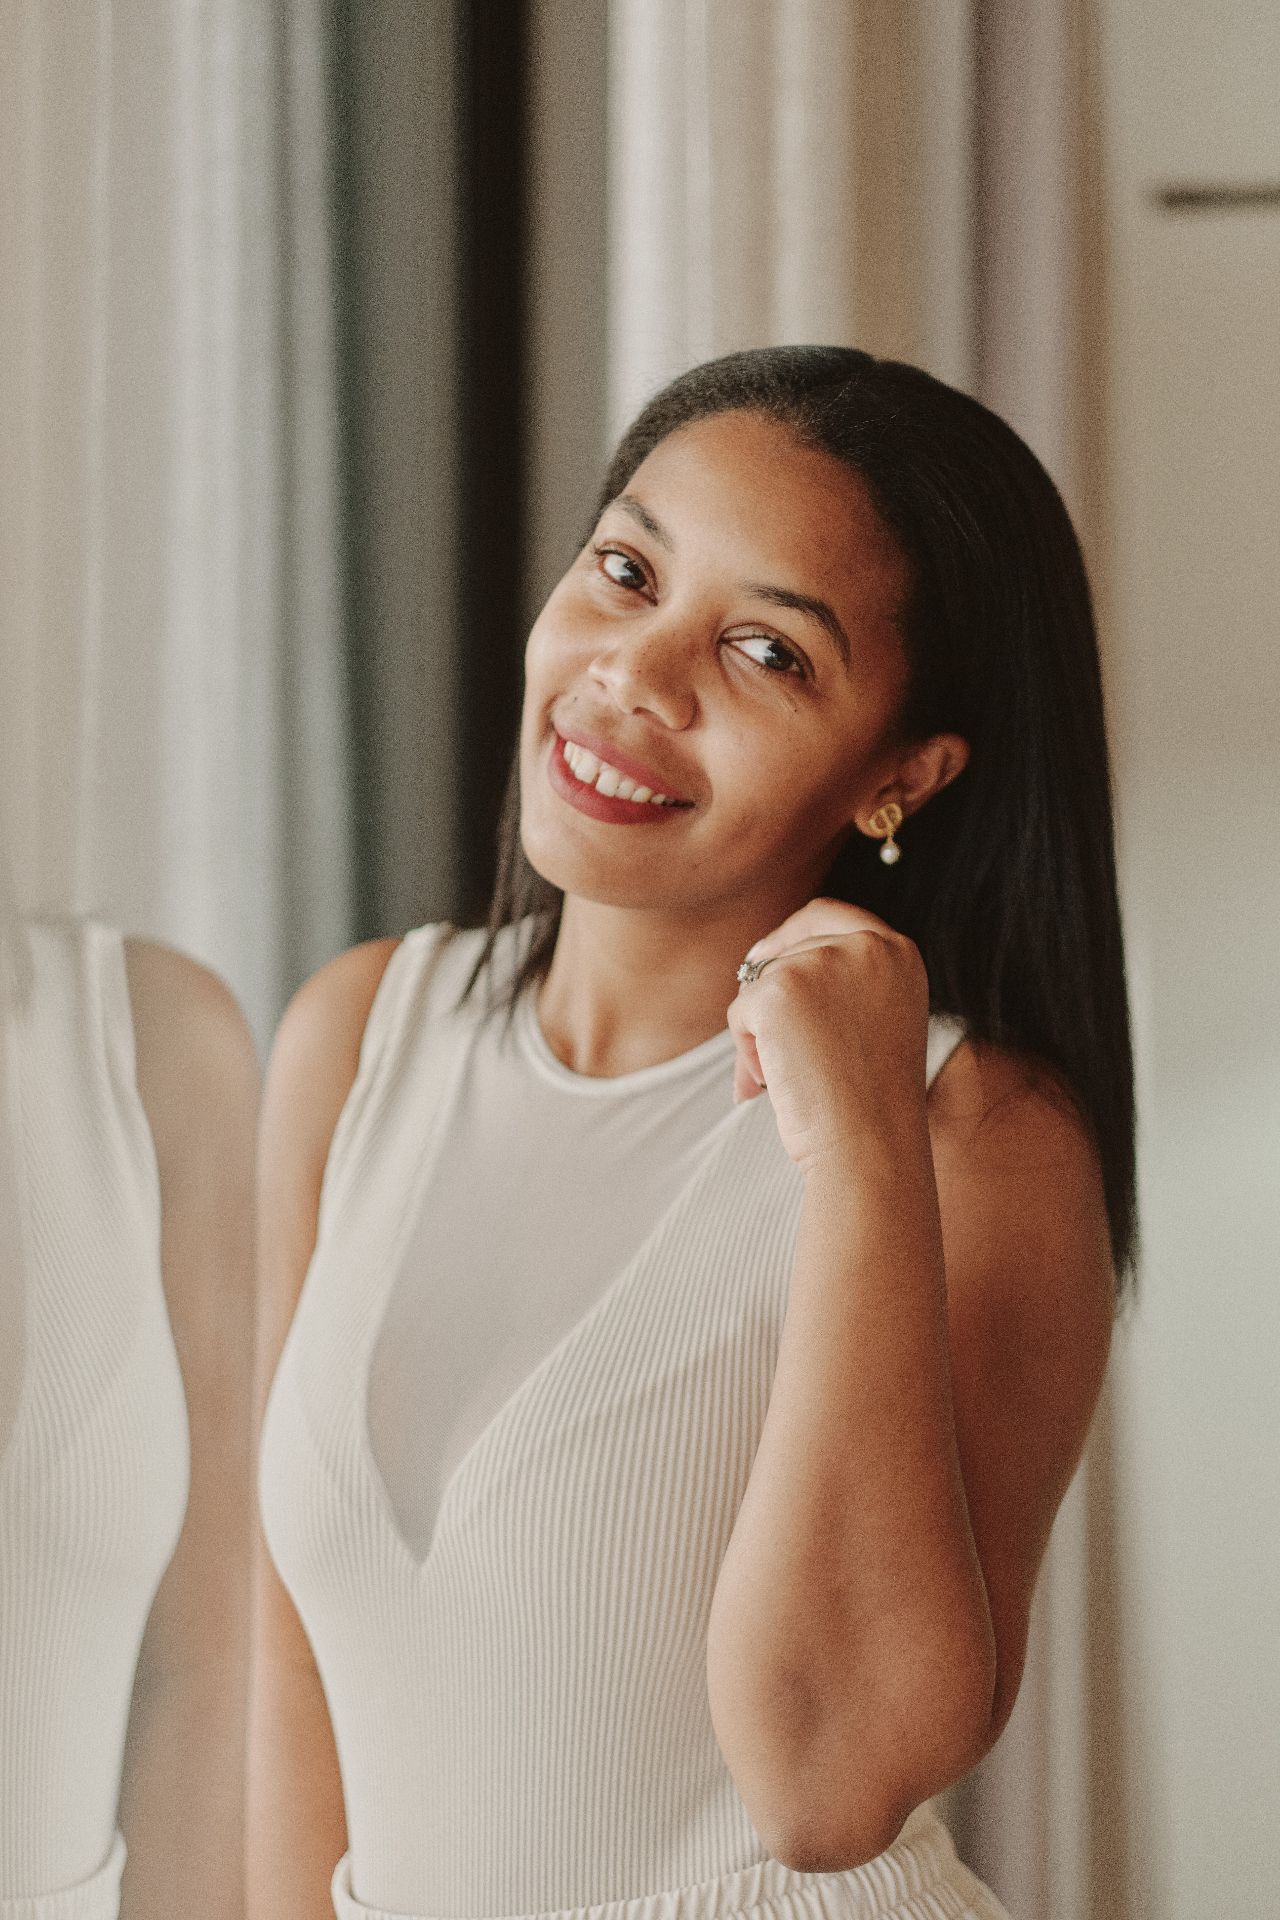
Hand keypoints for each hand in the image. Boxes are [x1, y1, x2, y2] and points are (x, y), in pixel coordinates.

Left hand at [727, 896, 930, 1175]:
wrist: (869, 1144)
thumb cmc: (870, 1104)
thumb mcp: (873, 1024)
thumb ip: (838, 986)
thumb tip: (758, 967)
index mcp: (897, 951)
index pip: (828, 914)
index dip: (791, 934)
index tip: (763, 957)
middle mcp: (865, 945)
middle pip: (786, 950)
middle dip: (769, 999)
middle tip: (771, 1052)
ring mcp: (821, 961)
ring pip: (760, 986)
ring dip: (760, 1036)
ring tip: (791, 1080)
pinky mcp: (780, 987)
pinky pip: (740, 1014)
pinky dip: (746, 1053)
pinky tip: (775, 1083)